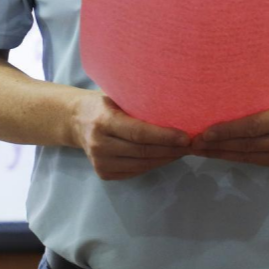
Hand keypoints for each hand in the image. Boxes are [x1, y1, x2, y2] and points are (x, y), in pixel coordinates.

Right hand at [70, 91, 191, 180]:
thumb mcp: (116, 94)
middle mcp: (100, 144)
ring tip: (184, 150)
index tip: (186, 136)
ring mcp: (100, 162)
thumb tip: (175, 98)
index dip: (164, 136)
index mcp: (103, 121)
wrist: (75, 120)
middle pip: (143, 151)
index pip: (138, 133)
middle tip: (192, 144)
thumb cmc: (103, 102)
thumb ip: (138, 99)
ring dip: (166, 158)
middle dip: (171, 149)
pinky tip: (167, 156)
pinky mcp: (104, 174)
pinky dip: (154, 164)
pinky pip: (136, 171)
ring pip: (142, 164)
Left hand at [189, 76, 268, 166]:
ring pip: (247, 156)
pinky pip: (254, 160)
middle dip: (216, 146)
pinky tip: (216, 151)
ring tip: (198, 148)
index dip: (226, 132)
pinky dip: (234, 155)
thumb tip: (219, 96)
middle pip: (246, 145)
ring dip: (220, 153)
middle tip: (191, 142)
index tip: (203, 133)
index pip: (252, 127)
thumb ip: (255, 95)